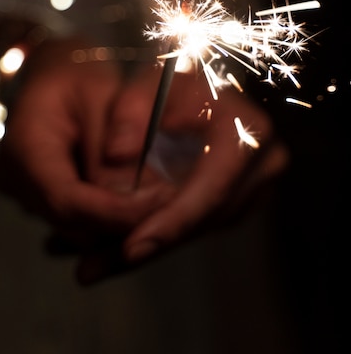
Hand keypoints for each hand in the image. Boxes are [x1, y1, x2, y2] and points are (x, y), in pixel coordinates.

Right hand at [0, 39, 175, 252]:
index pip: (65, 198)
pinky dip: (108, 214)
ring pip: (76, 227)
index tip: (157, 202)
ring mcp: (27, 194)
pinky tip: (138, 199)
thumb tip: (131, 191)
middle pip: (70, 220)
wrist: (56, 77)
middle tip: (167, 198)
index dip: (112, 210)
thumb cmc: (76, 75)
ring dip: (118, 219)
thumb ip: (110, 140)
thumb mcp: (99, 94)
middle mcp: (16, 180)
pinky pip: (77, 221)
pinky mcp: (43, 199)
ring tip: (158, 195)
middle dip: (122, 217)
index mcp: (23, 147)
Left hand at [76, 62, 288, 282]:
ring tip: (91, 264)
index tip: (131, 247)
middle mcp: (262, 166)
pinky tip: (110, 251)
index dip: (172, 221)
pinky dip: (155, 238)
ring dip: (145, 249)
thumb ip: (132, 110)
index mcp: (248, 132)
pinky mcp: (237, 202)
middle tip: (92, 269)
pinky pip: (195, 228)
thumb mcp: (152, 85)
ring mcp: (255, 188)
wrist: (204, 93)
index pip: (212, 189)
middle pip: (202, 221)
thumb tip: (118, 152)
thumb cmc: (177, 86)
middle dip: (148, 245)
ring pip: (195, 232)